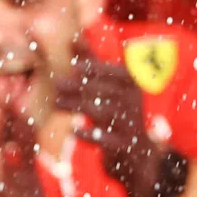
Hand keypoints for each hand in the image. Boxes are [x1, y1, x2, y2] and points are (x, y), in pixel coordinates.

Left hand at [57, 53, 180, 196]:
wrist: (138, 159)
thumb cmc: (117, 117)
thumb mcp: (109, 89)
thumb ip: (92, 64)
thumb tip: (73, 38)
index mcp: (133, 88)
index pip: (118, 73)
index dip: (98, 68)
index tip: (77, 66)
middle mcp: (135, 105)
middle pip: (107, 91)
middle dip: (82, 86)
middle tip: (58, 83)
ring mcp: (130, 126)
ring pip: (104, 112)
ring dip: (79, 106)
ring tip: (58, 103)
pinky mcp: (124, 147)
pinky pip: (106, 140)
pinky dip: (90, 135)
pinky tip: (75, 131)